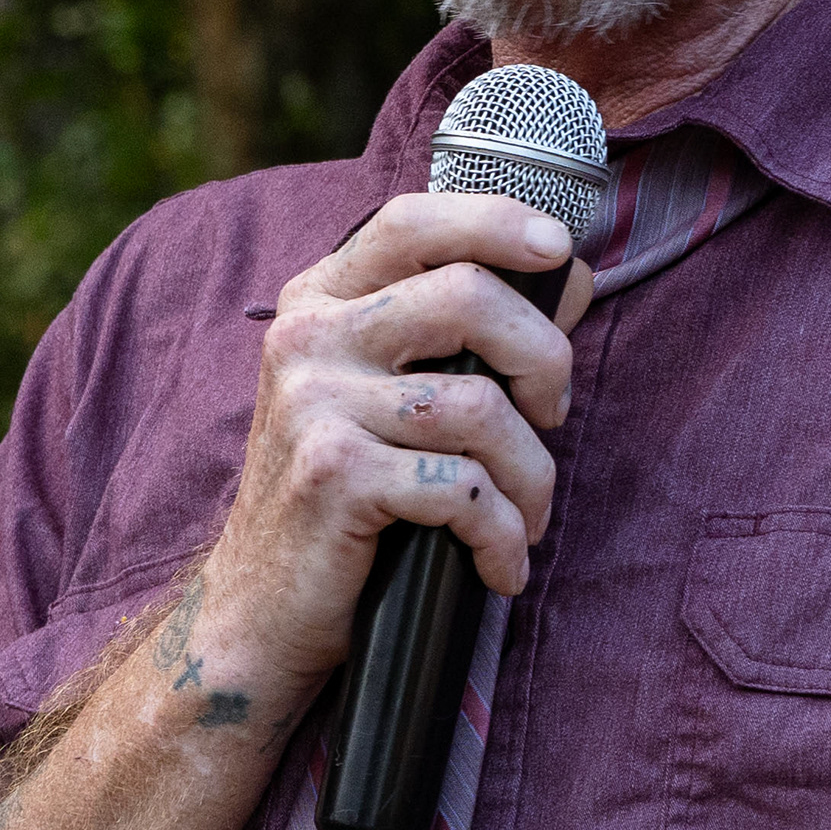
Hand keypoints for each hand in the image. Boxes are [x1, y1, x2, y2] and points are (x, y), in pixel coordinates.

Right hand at [195, 192, 593, 710]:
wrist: (261, 609)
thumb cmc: (348, 497)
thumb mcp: (390, 394)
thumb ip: (468, 330)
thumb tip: (568, 271)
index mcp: (321, 299)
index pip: (413, 220)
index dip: (497, 222)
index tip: (559, 248)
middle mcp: (308, 336)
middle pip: (468, 295)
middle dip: (544, 359)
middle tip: (553, 415)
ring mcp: (314, 402)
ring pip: (480, 405)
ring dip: (532, 476)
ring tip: (526, 515)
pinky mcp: (334, 475)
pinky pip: (463, 489)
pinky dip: (502, 536)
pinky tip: (498, 565)